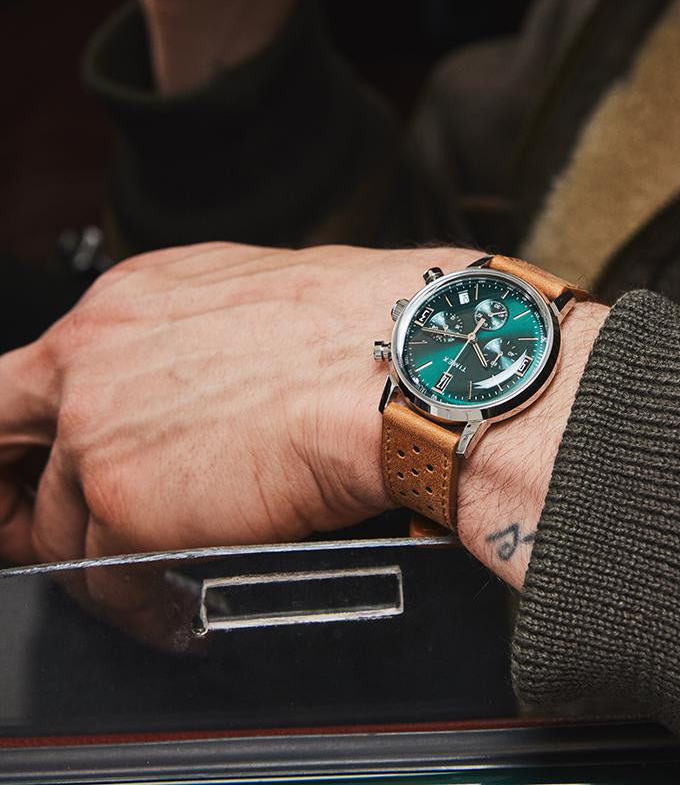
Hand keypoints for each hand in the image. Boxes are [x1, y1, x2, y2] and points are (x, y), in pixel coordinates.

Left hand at [0, 241, 606, 643]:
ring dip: (98, 560)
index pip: (42, 370)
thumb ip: (193, 342)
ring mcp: (99, 426)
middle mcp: (96, 353)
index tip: (44, 460)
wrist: (408, 364)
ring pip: (58, 521)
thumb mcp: (255, 303)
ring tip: (148, 582)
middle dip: (16, 488)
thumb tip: (195, 388)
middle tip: (38, 528)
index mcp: (130, 299)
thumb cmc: (368, 328)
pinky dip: (138, 607)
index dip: (40, 426)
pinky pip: (107, 580)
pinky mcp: (124, 500)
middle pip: (4, 431)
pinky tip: (174, 609)